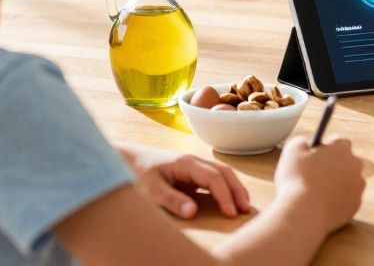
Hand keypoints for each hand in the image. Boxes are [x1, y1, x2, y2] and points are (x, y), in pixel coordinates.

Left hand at [118, 144, 251, 218]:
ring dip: (234, 188)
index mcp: (186, 163)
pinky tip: (229, 199)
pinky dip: (225, 187)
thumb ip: (171, 200)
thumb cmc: (137, 173)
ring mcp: (193, 166)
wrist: (127, 159)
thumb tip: (193, 212)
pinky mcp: (191, 173)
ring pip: (222, 173)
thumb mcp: (150, 190)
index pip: (214, 177)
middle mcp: (194, 161)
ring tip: (243, 205)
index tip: (231, 213)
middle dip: (237, 190)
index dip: (225, 195)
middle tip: (246, 210)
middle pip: (224, 172)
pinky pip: (214, 177)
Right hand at [272, 135, 365, 235]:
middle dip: (333, 166)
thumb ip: (302, 141)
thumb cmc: (297, 180)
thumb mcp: (292, 150)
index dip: (324, 149)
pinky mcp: (356, 205)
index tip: (314, 156)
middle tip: (314, 175)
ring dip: (336, 184)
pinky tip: (321, 204)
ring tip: (316, 192)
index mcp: (342, 147)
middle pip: (345, 161)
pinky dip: (337, 201)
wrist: (305, 214)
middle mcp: (355, 164)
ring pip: (347, 181)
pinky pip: (347, 200)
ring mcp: (358, 186)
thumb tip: (306, 144)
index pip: (337, 141)